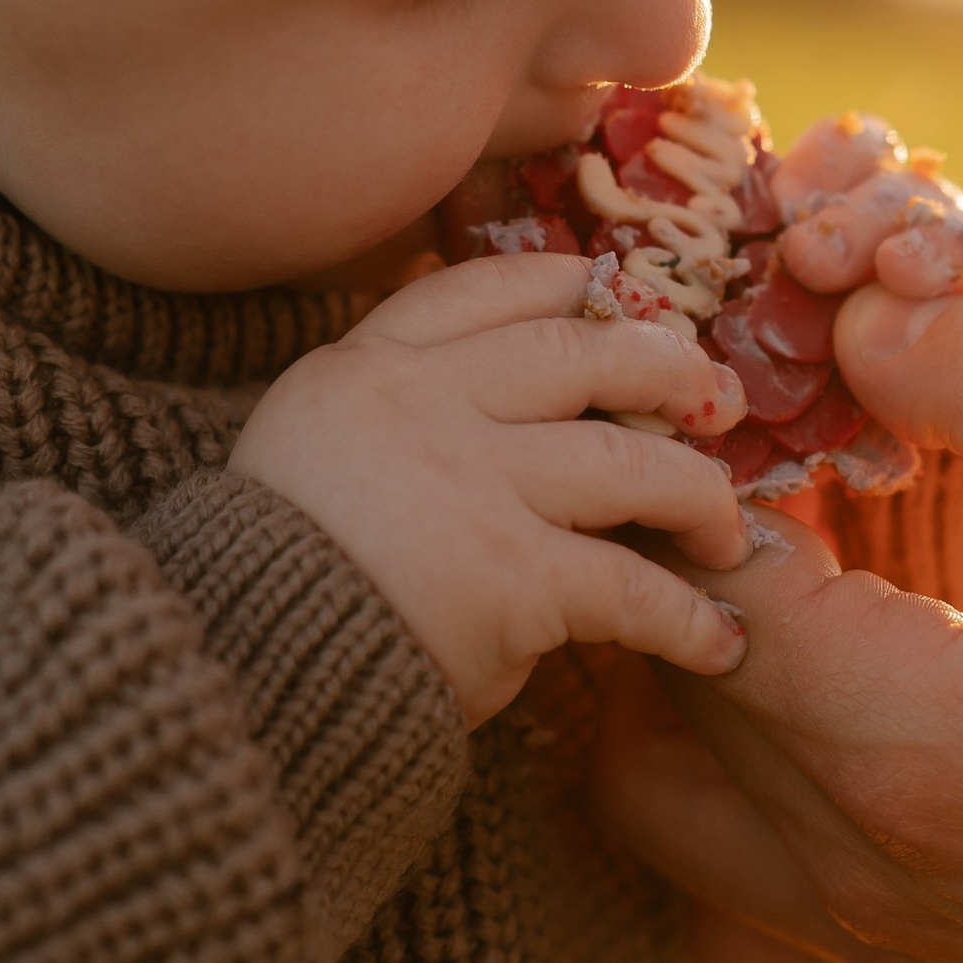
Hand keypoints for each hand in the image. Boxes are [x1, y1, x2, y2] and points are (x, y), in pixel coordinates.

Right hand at [231, 249, 751, 725]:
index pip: (482, 292)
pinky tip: (717, 642)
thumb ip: (382, 419)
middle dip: (665, 368)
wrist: (236, 676)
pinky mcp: (514, 576)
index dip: (561, 286)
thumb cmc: (269, 587)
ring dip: (699, 496)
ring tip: (727, 531)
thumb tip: (488, 401)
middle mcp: (423, 407)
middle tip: (709, 399)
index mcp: (363, 372)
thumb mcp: (301, 456)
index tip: (608, 293)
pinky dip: (688, 618)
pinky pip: (633, 587)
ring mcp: (473, 486)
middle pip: (581, 353)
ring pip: (631, 462)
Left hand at [593, 279, 962, 962]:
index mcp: (905, 749)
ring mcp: (860, 949)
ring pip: (643, 792)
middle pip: (643, 667)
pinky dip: (707, 777)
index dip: (707, 420)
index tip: (767, 338)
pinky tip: (802, 684)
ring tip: (769, 546)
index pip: (690, 556)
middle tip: (758, 423)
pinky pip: (708, 890)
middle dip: (679, 523)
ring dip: (669, 654)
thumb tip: (868, 296)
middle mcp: (845, 873)